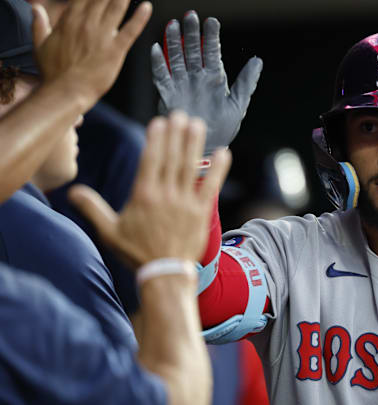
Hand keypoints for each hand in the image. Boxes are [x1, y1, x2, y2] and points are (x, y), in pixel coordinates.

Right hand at [31, 0, 151, 109]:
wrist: (65, 92)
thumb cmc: (53, 72)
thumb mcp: (40, 45)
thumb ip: (39, 25)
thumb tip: (36, 9)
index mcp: (69, 21)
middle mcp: (86, 24)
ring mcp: (102, 36)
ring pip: (116, 8)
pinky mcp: (116, 50)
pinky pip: (130, 30)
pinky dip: (140, 18)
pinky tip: (147, 7)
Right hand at [68, 111, 231, 267]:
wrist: (164, 273)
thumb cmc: (136, 253)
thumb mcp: (109, 231)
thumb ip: (92, 208)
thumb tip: (73, 190)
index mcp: (143, 196)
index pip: (151, 160)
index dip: (156, 139)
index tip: (159, 121)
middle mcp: (165, 196)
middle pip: (172, 158)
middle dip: (176, 135)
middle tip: (180, 114)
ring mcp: (185, 203)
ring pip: (190, 168)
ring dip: (194, 144)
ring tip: (196, 124)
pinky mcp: (202, 212)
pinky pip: (211, 187)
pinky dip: (218, 169)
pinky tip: (224, 152)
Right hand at [151, 11, 262, 156]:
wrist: (206, 148)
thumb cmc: (224, 128)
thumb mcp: (239, 105)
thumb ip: (246, 82)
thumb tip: (257, 60)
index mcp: (215, 78)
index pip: (213, 52)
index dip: (212, 36)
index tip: (212, 21)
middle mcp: (197, 78)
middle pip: (192, 50)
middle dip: (191, 33)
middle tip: (190, 16)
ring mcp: (182, 84)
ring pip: (176, 58)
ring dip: (174, 42)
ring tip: (173, 25)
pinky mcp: (168, 95)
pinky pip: (161, 76)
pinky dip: (158, 63)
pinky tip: (155, 49)